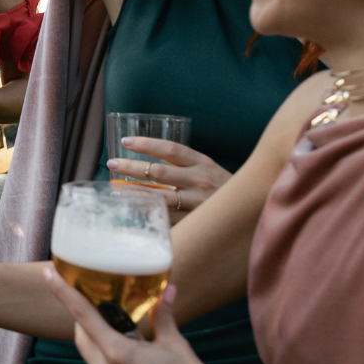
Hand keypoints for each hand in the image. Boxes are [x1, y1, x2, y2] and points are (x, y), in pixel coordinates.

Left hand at [43, 274, 249, 363]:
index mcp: (119, 354)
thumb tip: (167, 291)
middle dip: (86, 323)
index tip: (49, 275)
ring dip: (106, 351)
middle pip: (84, 340)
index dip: (63, 293)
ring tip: (134, 349)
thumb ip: (163, 316)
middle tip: (99, 311)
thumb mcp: (178, 345)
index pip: (83, 316)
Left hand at [105, 138, 230, 221]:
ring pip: (160, 197)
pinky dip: (149, 211)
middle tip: (112, 163)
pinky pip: (166, 217)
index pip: (171, 149)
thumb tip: (145, 159)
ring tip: (115, 188)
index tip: (126, 142)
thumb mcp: (206, 168)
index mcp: (202, 163)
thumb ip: (181, 164)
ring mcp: (198, 203)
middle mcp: (200, 181)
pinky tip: (132, 208)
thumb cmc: (220, 186)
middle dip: (132, 168)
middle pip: (159, 172)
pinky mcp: (196, 222)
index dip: (147, 144)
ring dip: (135, 192)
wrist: (252, 210)